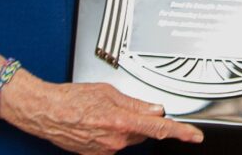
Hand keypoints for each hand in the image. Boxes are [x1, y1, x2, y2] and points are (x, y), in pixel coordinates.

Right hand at [1, 75, 203, 153]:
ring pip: (129, 137)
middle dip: (142, 118)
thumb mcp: (108, 92)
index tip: (195, 136)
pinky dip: (113, 131)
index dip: (180, 132)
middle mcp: (115, 141)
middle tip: (122, 103)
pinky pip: (114, 143)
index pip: (159, 128)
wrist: (46, 112)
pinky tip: (97, 120)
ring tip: (103, 109)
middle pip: (144, 131)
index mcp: (121, 122)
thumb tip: (156, 108)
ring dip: (125, 124)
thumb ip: (136, 103)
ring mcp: (105, 151)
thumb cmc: (72, 98)